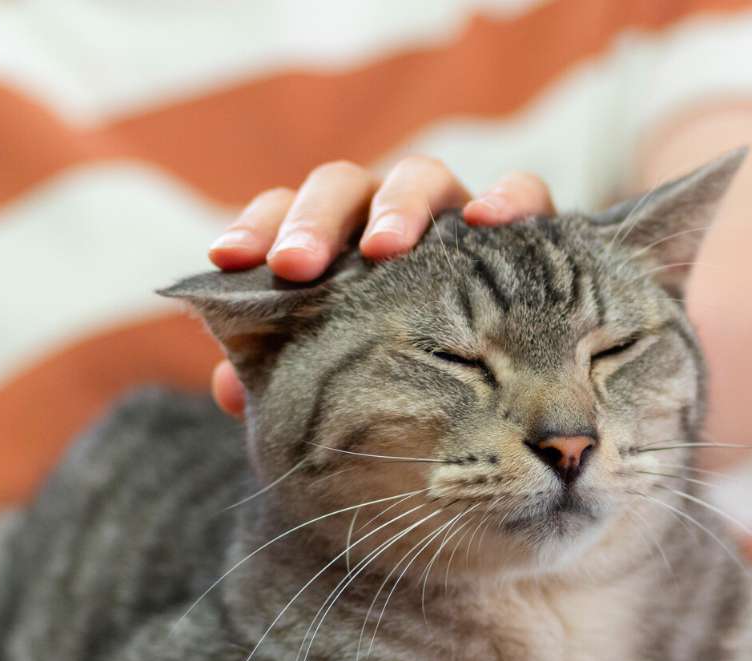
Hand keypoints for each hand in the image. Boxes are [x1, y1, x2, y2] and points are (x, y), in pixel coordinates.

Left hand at [204, 157, 554, 417]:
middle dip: (315, 219)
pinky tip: (487, 220)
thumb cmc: (406, 380)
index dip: (255, 230)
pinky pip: (524, 192)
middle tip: (296, 265)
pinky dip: (508, 195)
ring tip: (385, 249)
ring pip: (422, 176)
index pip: (286, 215)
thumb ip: (286, 376)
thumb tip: (230, 389)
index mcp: (339, 247)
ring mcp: (456, 219)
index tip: (227, 258)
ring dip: (399, 205)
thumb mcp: (343, 383)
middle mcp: (390, 221)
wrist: (512, 393)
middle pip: (343, 186)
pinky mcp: (524, 231)